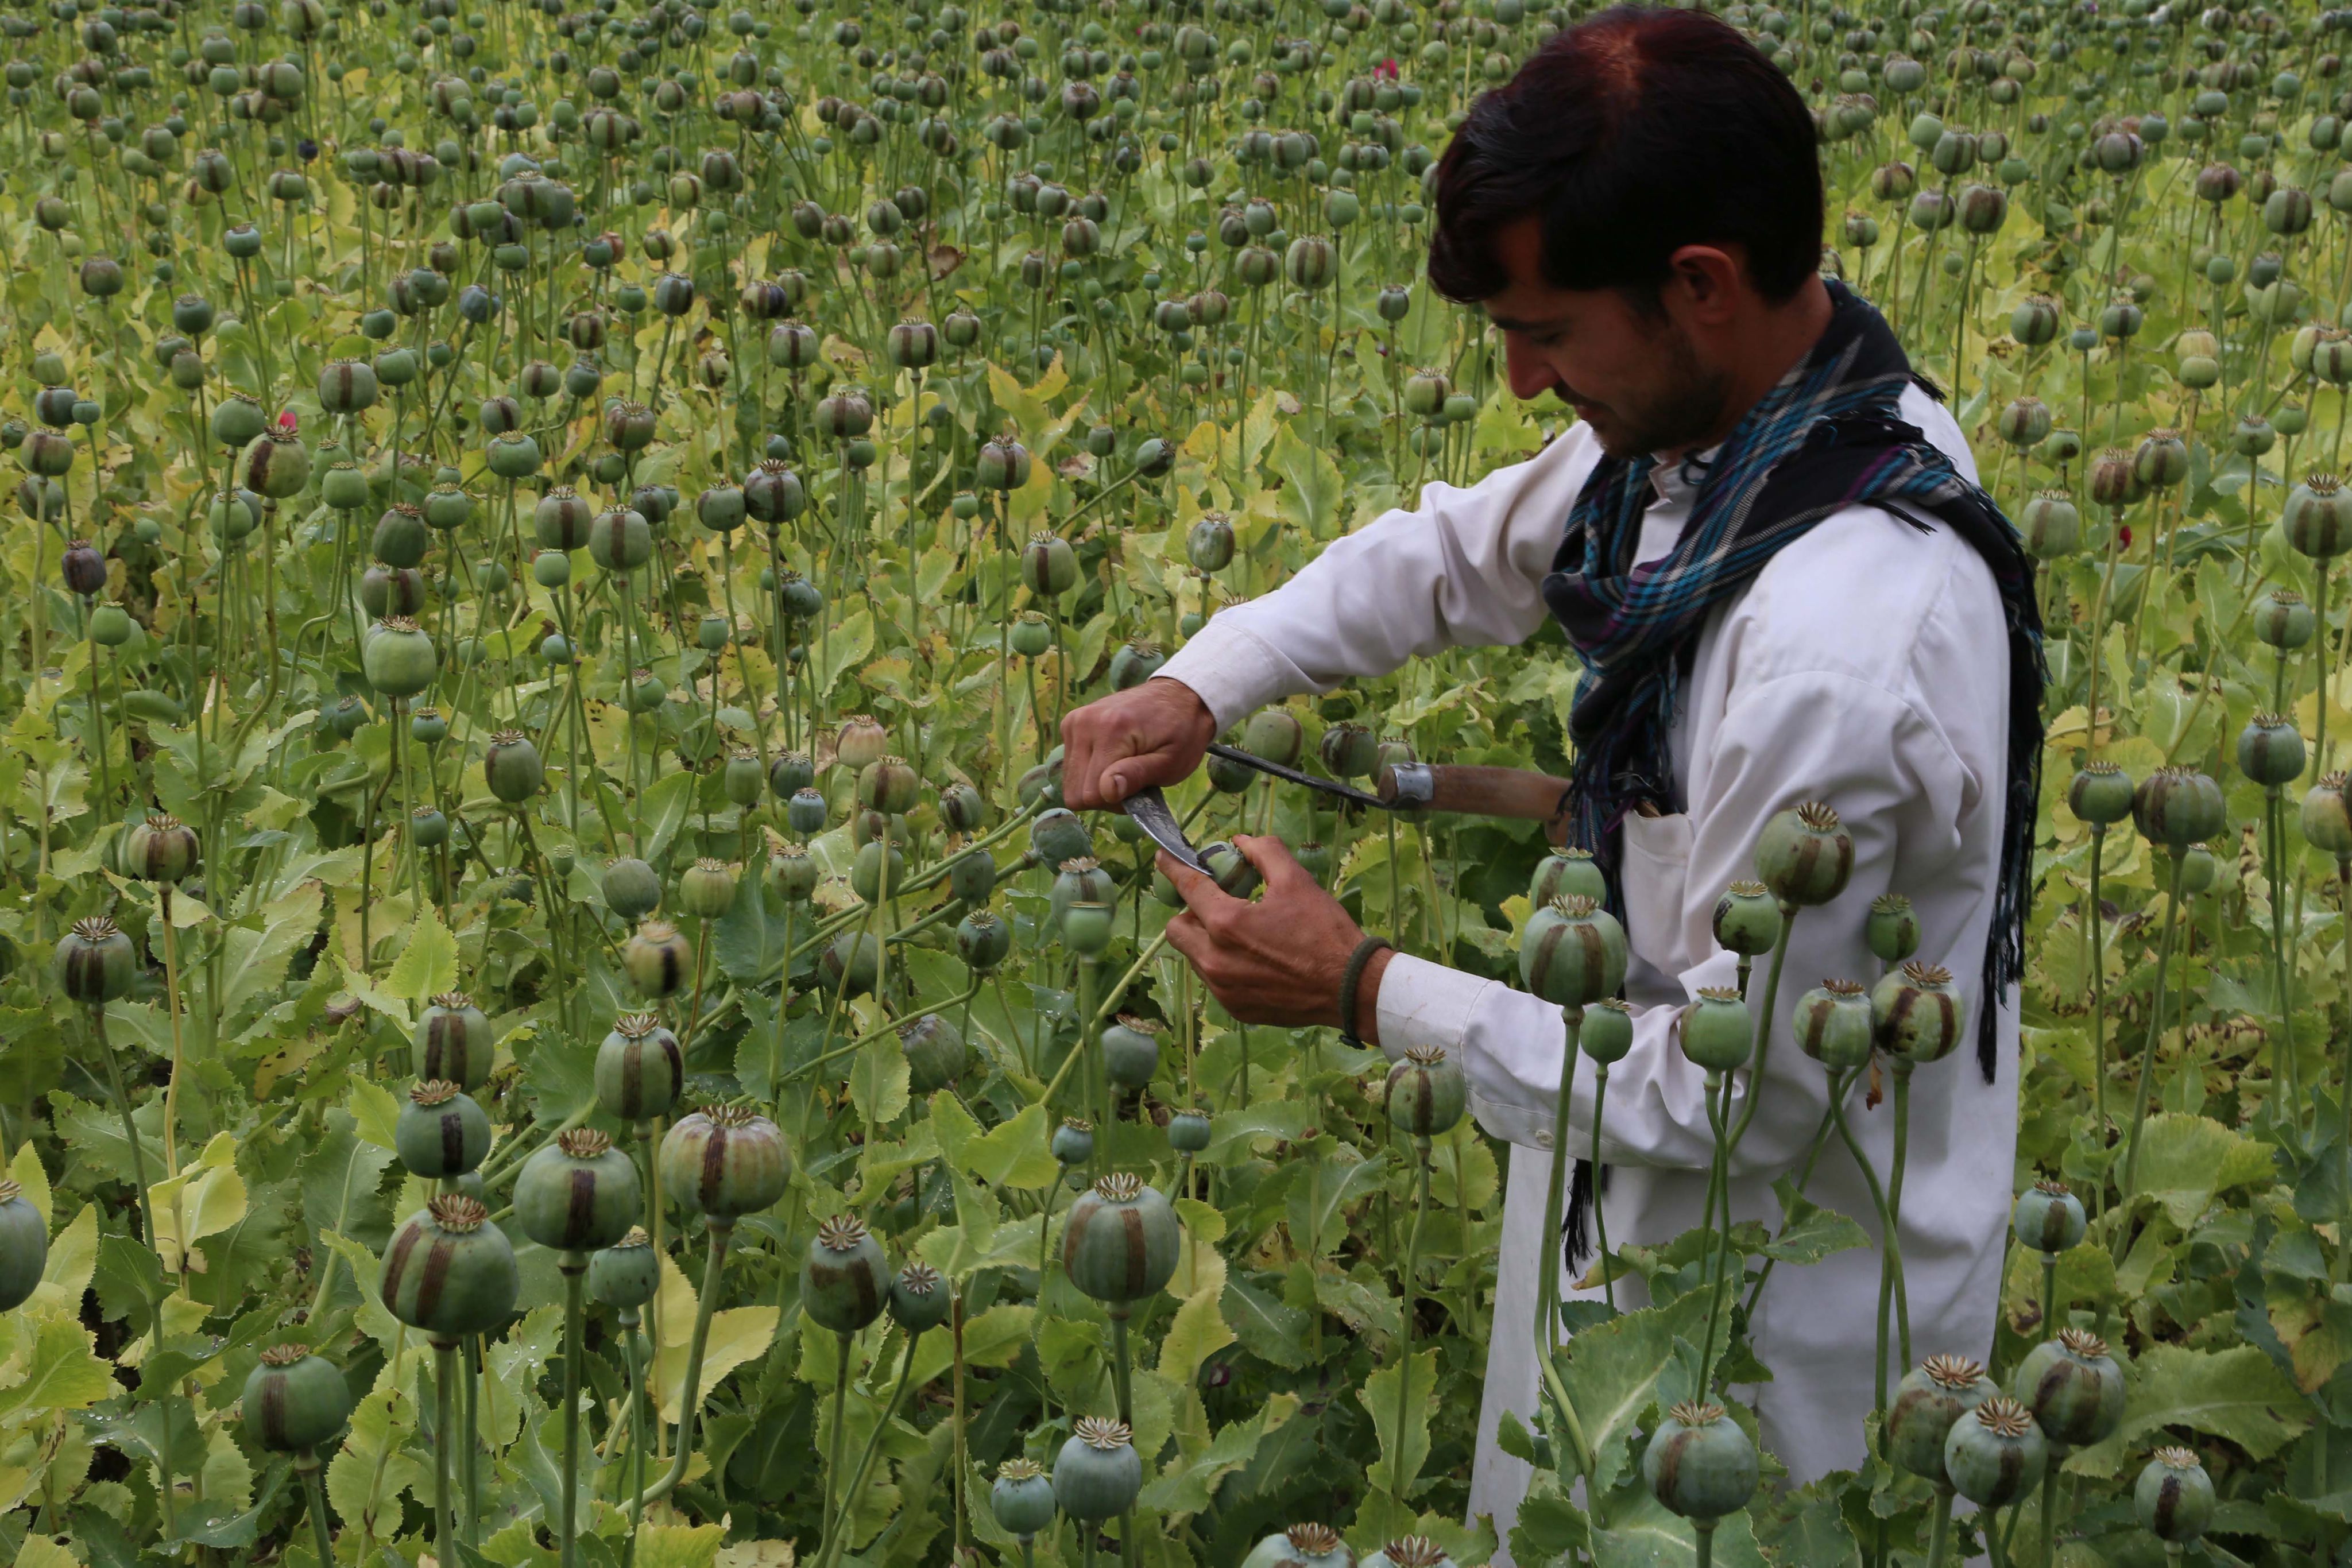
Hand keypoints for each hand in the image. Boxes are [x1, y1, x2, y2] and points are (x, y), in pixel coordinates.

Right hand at [1060, 677, 1216, 810]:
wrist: (1176, 696)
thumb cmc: (1181, 732)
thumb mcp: (1171, 761)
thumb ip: (1138, 775)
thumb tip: (1106, 790)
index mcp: (1110, 730)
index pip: (1092, 794)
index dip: (1116, 803)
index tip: (1138, 790)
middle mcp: (1083, 723)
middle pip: (1075, 791)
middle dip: (1104, 796)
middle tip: (1132, 782)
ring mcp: (1073, 722)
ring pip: (1070, 782)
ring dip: (1095, 786)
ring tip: (1123, 770)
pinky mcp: (1070, 724)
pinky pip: (1071, 768)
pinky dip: (1090, 772)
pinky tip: (1112, 760)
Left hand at [1158, 835, 1391, 1042]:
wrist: (1350, 988)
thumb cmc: (1324, 931)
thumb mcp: (1296, 881)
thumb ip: (1264, 852)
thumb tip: (1240, 842)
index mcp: (1226, 923)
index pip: (1186, 887)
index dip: (1172, 868)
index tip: (1164, 858)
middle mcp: (1215, 959)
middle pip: (1177, 929)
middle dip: (1190, 913)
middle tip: (1219, 905)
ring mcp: (1223, 988)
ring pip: (1194, 957)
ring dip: (1207, 940)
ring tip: (1242, 934)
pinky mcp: (1235, 1008)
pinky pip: (1214, 981)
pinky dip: (1224, 965)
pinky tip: (1254, 960)